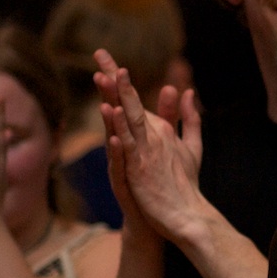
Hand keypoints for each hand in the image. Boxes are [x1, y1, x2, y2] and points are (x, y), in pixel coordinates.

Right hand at [95, 50, 204, 242]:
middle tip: (100, 70)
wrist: (163, 217)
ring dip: (109, 122)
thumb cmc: (163, 180)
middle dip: (107, 95)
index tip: (108, 59)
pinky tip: (114, 139)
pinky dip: (116, 152)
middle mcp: (125, 147)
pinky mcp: (126, 183)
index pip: (123, 103)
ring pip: (114, 140)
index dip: (116, 83)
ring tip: (105, 102)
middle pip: (114, 115)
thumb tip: (176, 88)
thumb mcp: (171, 142)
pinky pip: (119, 166)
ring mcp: (124, 166)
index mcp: (135, 136)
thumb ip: (173, 116)